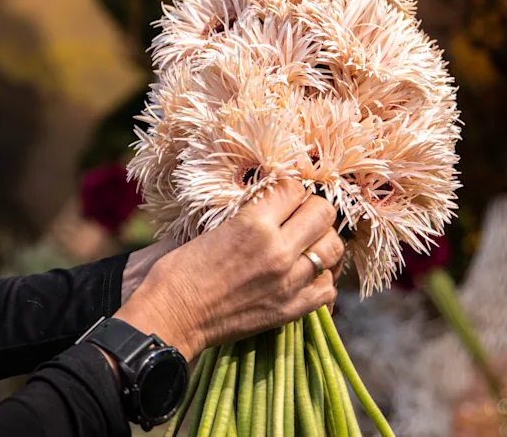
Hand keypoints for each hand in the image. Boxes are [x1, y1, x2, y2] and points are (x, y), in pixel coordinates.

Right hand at [114, 180, 343, 359]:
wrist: (172, 317)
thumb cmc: (180, 270)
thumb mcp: (210, 227)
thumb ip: (246, 213)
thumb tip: (268, 199)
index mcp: (253, 224)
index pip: (294, 188)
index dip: (288, 188)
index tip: (281, 194)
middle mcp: (278, 251)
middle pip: (323, 213)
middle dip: (312, 208)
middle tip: (298, 215)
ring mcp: (289, 283)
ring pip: (334, 249)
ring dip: (323, 241)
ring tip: (308, 243)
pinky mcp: (291, 310)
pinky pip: (329, 288)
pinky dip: (323, 278)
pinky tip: (308, 274)